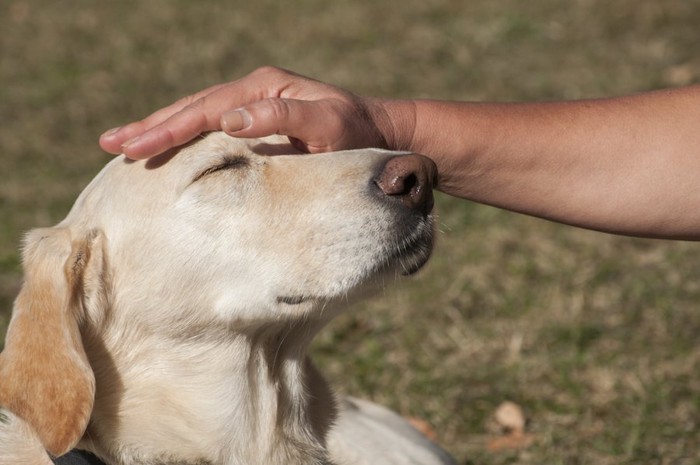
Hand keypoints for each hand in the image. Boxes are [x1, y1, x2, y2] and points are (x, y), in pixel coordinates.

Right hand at [99, 67, 409, 158]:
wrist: (379, 133)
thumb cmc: (357, 135)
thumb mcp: (328, 124)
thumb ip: (285, 117)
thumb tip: (228, 119)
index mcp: (263, 89)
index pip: (205, 110)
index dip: (167, 129)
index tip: (133, 147)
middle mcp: (254, 92)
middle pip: (191, 108)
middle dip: (150, 126)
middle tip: (110, 143)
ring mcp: (254, 104)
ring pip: (197, 116)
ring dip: (160, 130)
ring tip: (123, 144)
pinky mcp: (259, 121)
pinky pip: (212, 128)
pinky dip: (185, 138)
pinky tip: (168, 148)